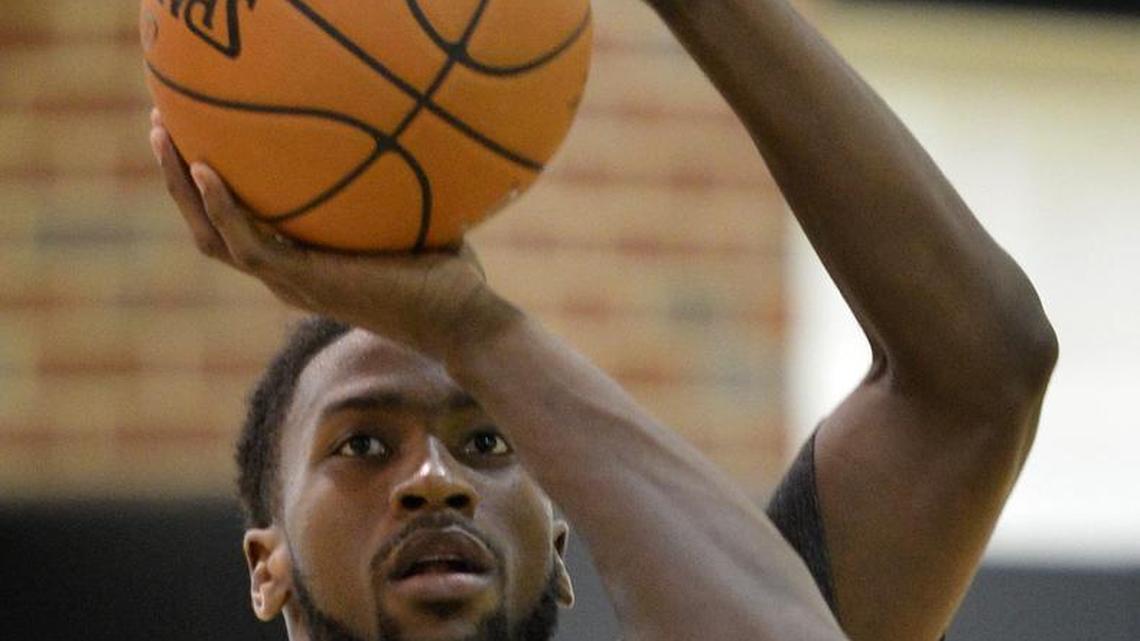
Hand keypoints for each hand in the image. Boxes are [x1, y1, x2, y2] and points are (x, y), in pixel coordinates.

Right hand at [148, 109, 517, 361]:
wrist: (464, 322)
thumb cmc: (449, 277)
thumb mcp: (409, 222)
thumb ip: (389, 191)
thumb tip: (401, 134)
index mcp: (304, 268)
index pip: (240, 231)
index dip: (210, 193)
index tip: (197, 143)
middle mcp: (288, 279)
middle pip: (210, 232)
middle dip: (179, 182)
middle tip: (162, 128)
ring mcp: (292, 283)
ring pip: (213, 237)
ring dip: (182, 186)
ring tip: (163, 134)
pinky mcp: (305, 281)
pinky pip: (246, 242)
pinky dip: (221, 207)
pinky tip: (206, 167)